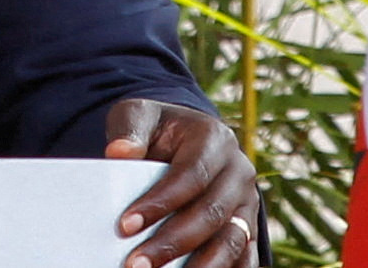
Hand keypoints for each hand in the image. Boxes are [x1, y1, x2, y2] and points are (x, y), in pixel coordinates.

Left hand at [105, 98, 257, 267]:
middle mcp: (239, 171)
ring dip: (199, 266)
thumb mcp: (140, 115)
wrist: (185, 138)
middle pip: (211, 214)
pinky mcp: (249, 228)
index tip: (125, 226)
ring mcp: (248, 202)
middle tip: (136, 264)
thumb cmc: (158, 129)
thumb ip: (129, 129)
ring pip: (233, 242)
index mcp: (215, 138)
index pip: (190, 176)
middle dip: (172, 243)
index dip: (160, 203)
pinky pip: (245, 257)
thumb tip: (119, 153)